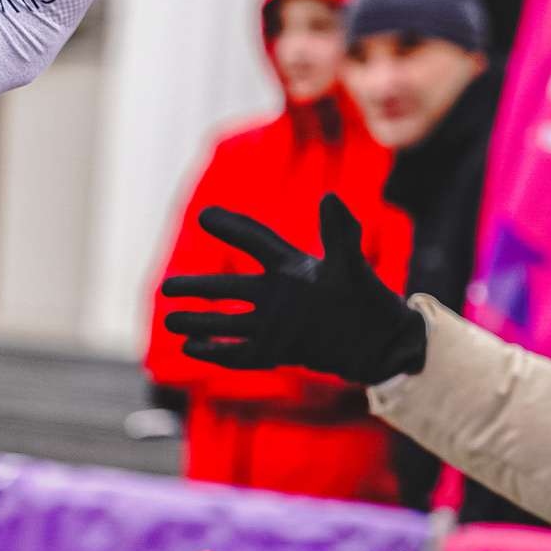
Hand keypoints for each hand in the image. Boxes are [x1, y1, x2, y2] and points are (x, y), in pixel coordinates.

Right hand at [162, 193, 427, 384]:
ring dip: (199, 323)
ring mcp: (276, 324)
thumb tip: (329, 199)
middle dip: (196, 289)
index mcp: (292, 269)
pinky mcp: (280, 351)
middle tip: (166, 287)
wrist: (384, 344)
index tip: (204, 215)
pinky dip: (218, 352)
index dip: (231, 229)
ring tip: (170, 321)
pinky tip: (193, 350)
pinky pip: (242, 352)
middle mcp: (278, 295)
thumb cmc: (371, 301)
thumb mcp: (352, 267)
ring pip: (227, 322)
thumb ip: (339, 234)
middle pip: (227, 290)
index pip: (255, 243)